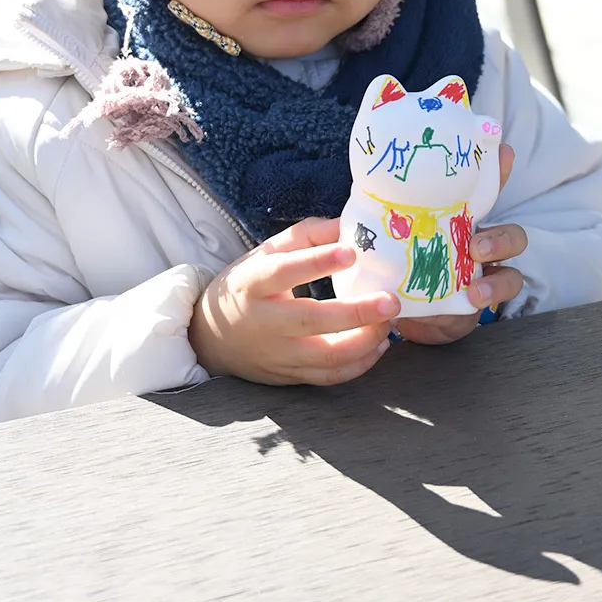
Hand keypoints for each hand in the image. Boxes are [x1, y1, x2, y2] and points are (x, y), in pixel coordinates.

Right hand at [189, 218, 399, 385]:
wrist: (211, 339)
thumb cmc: (246, 286)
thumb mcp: (265, 253)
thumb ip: (307, 235)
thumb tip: (347, 224)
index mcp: (251, 283)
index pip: (284, 272)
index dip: (317, 262)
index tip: (351, 252)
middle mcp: (263, 322)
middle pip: (311, 320)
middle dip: (356, 313)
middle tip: (390, 300)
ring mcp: (276, 354)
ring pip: (326, 356)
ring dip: (365, 341)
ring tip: (389, 320)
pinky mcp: (289, 377)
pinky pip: (329, 377)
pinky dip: (360, 364)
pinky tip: (380, 344)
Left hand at [395, 144, 524, 344]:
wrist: (399, 310)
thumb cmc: (397, 264)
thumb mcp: (391, 238)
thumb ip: (384, 218)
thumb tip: (361, 190)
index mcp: (459, 223)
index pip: (483, 193)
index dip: (497, 170)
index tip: (503, 152)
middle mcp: (479, 246)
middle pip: (512, 235)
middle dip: (502, 239)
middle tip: (475, 247)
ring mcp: (484, 276)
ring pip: (512, 273)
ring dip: (497, 281)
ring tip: (474, 288)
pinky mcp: (480, 301)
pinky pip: (498, 297)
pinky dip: (488, 296)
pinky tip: (471, 300)